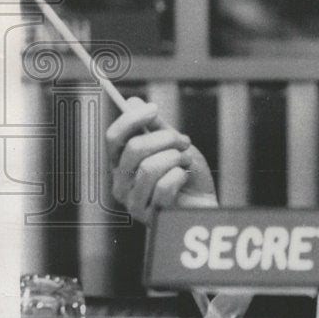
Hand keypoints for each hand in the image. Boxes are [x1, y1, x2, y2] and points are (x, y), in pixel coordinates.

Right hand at [106, 97, 216, 223]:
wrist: (204, 202)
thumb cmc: (186, 174)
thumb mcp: (173, 145)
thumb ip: (154, 127)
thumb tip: (132, 102)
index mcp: (122, 163)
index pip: (113, 138)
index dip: (131, 119)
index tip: (153, 108)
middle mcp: (120, 182)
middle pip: (134, 148)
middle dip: (166, 139)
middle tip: (184, 141)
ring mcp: (132, 201)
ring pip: (150, 167)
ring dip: (176, 159)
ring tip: (184, 163)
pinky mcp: (148, 215)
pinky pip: (163, 186)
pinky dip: (180, 176)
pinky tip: (184, 179)